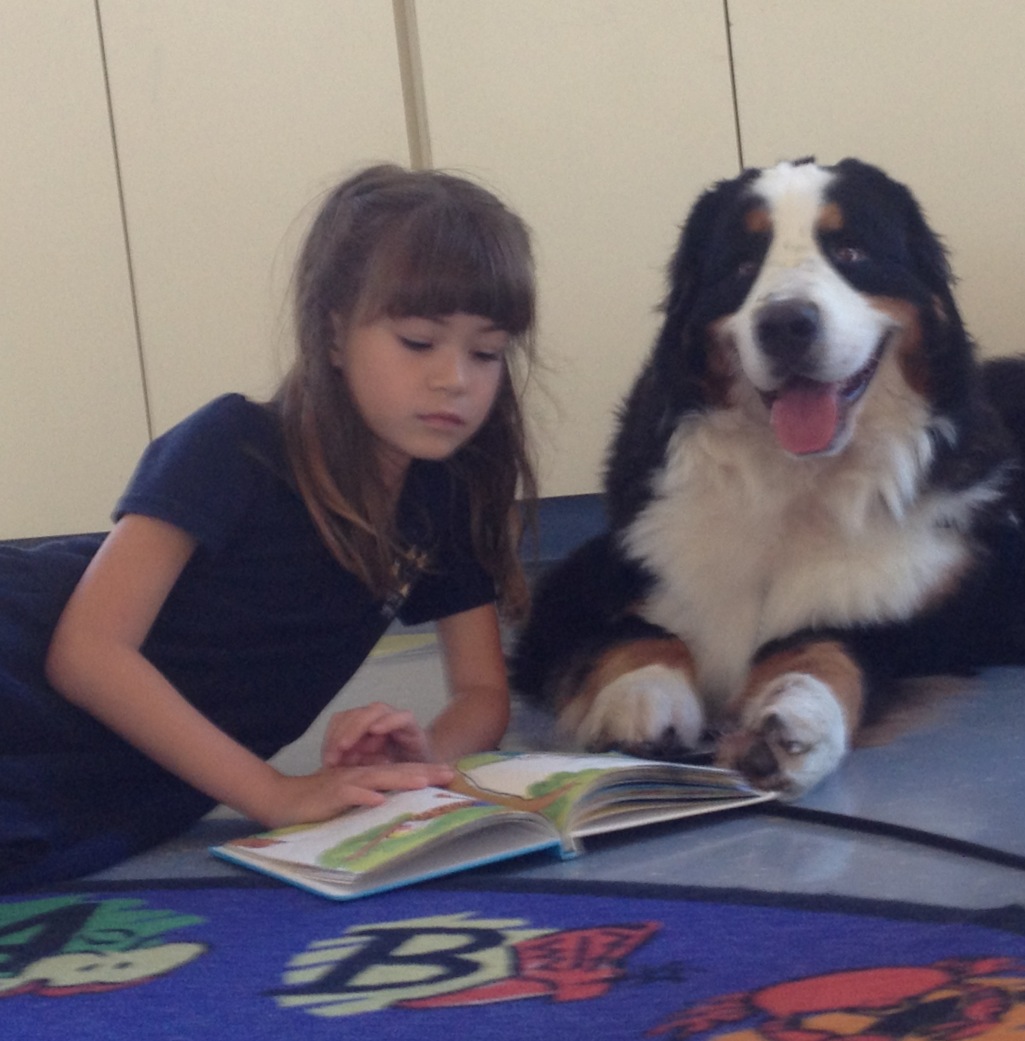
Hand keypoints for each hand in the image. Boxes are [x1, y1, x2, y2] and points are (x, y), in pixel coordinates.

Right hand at [258, 760, 454, 828]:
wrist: (283, 800)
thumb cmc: (319, 802)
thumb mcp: (351, 798)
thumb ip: (372, 796)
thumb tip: (396, 802)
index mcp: (367, 775)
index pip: (400, 771)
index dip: (425, 771)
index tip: (450, 775)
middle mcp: (361, 775)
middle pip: (396, 770)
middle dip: (424, 771)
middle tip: (449, 774)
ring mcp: (347, 783)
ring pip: (377, 777)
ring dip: (401, 779)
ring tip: (424, 781)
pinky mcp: (331, 794)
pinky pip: (349, 794)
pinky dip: (364, 796)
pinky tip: (378, 800)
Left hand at [321, 702, 433, 767]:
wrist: (425, 775)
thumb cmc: (392, 772)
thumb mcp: (365, 769)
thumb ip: (350, 762)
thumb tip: (329, 762)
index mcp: (363, 727)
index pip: (341, 720)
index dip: (332, 736)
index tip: (327, 759)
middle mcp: (378, 719)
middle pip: (355, 713)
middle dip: (342, 732)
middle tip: (334, 754)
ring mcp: (395, 719)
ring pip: (374, 710)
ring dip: (358, 727)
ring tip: (347, 745)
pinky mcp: (412, 726)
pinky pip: (400, 717)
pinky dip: (387, 722)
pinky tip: (375, 731)